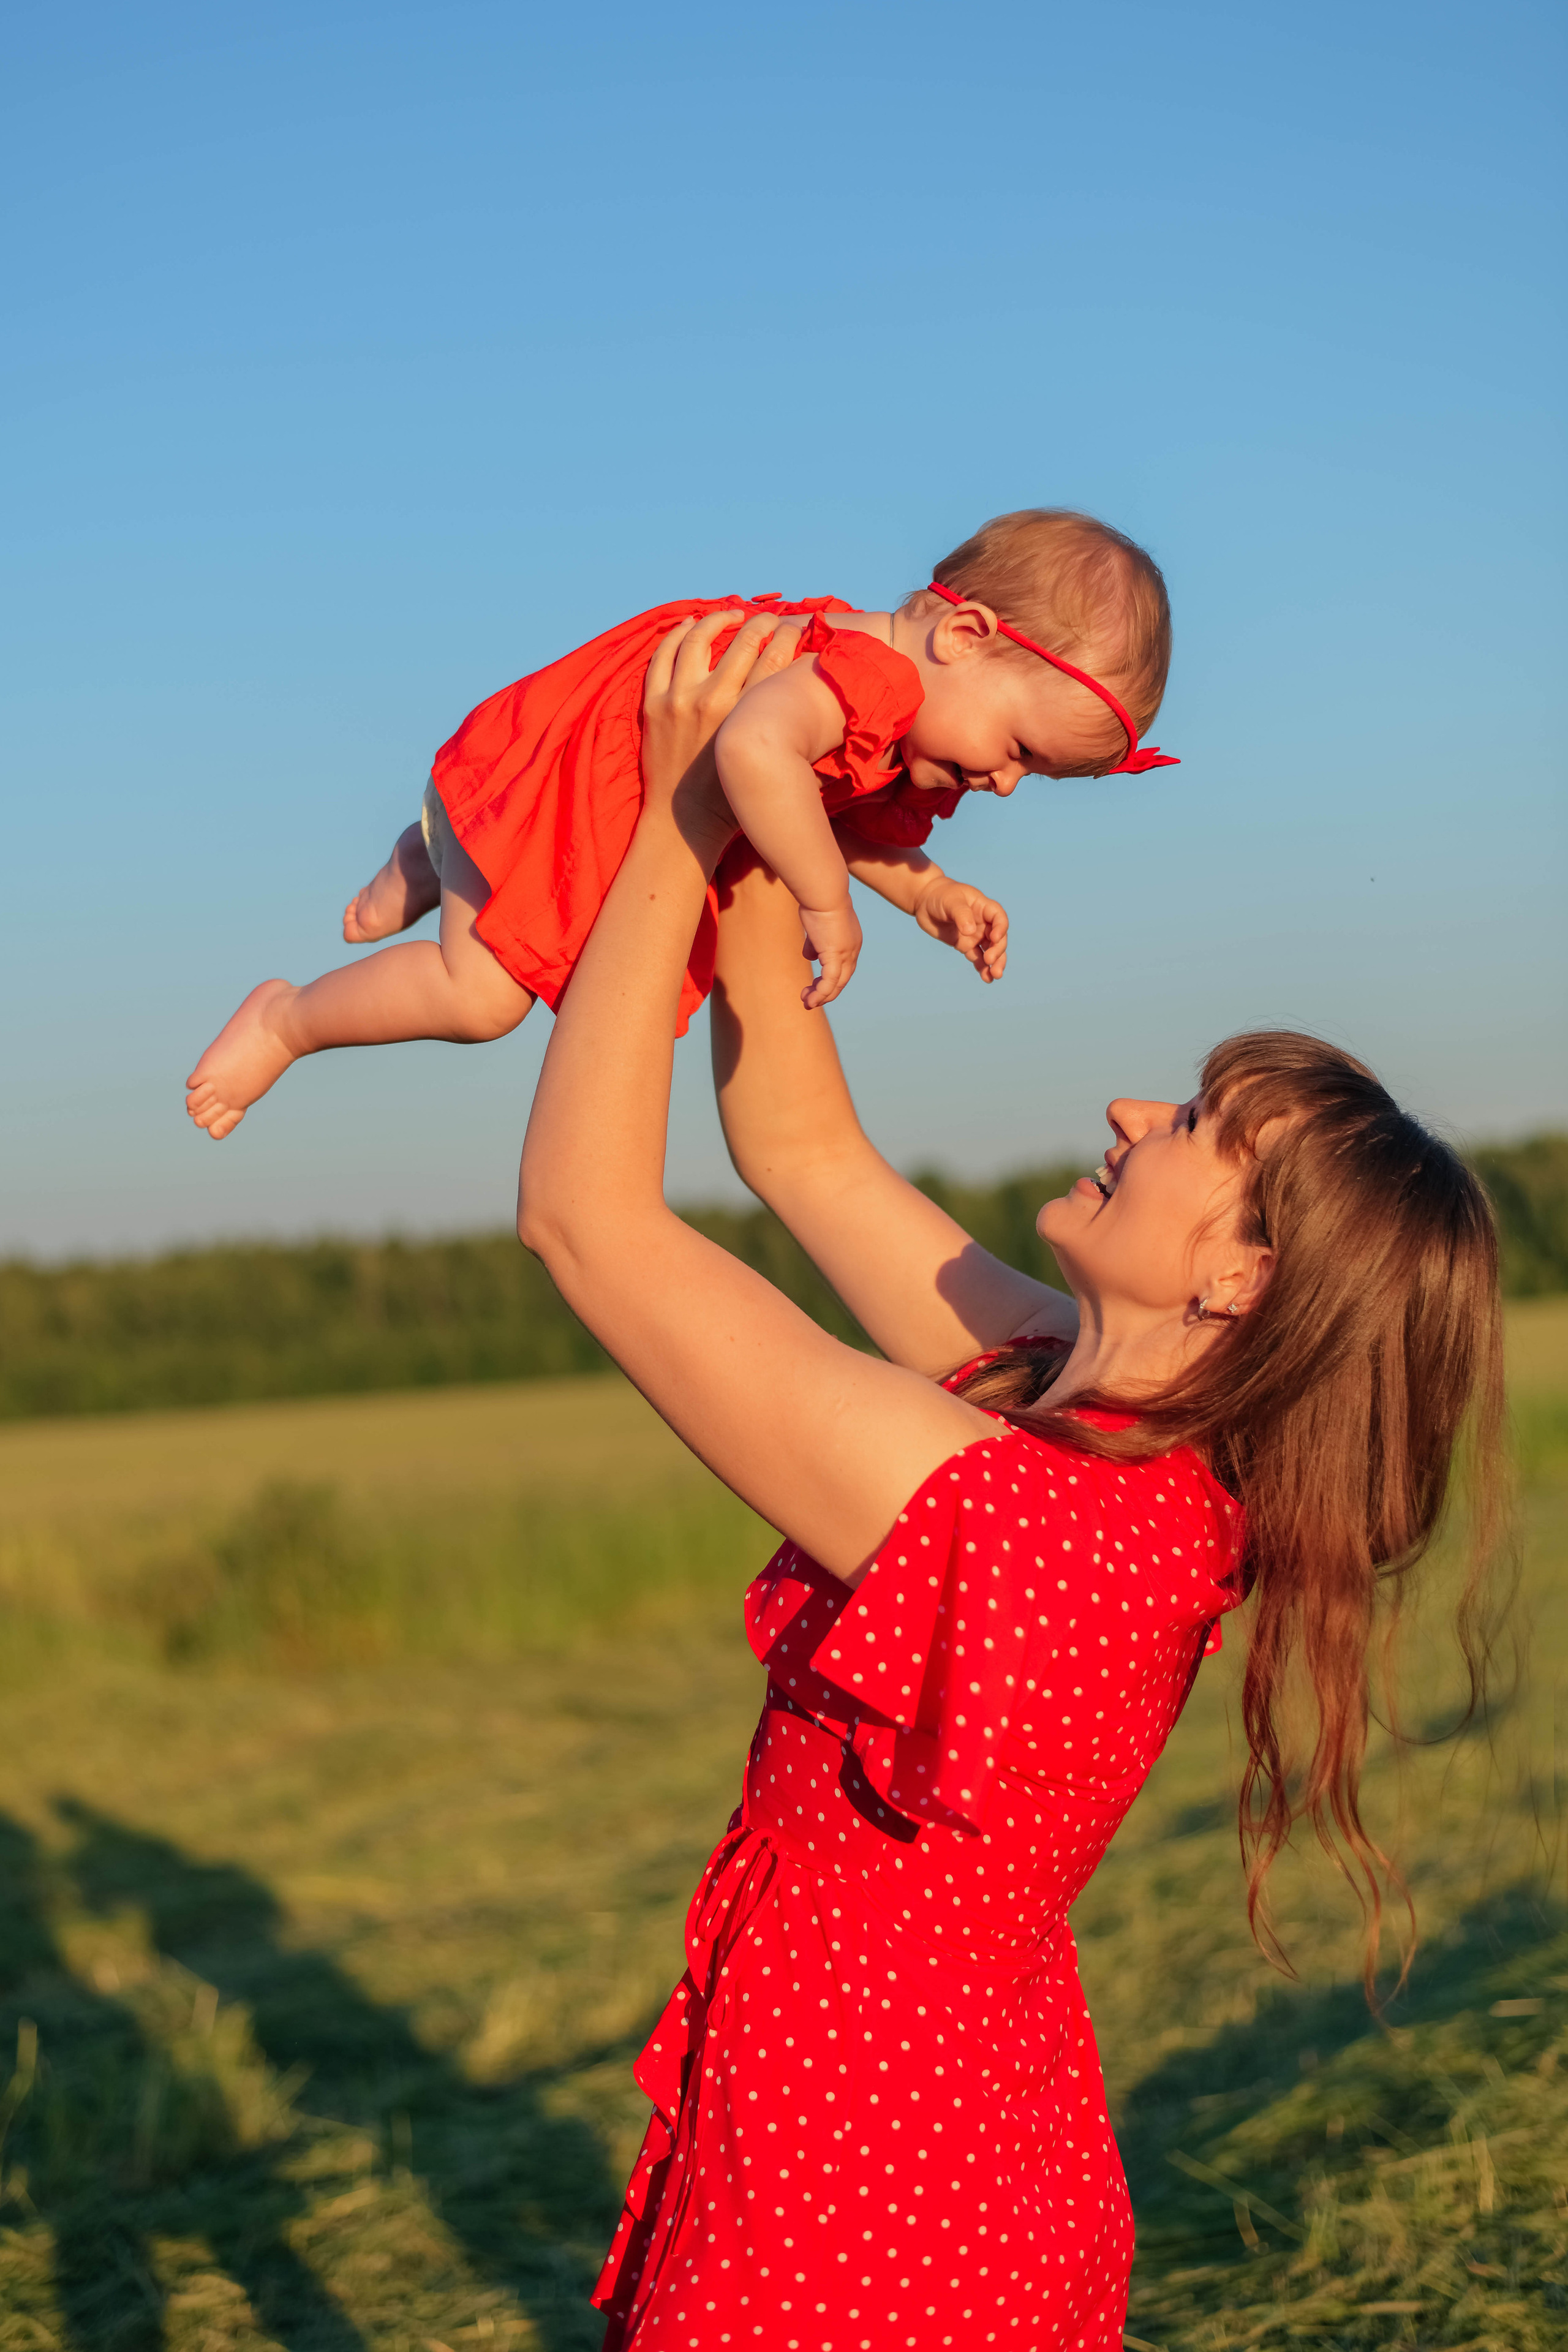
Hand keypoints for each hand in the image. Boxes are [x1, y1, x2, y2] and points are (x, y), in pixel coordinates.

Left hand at [641, 608, 805, 830]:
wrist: (686, 824)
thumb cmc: (736, 801)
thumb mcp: (774, 764)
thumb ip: (794, 734)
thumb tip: (830, 712)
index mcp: (749, 716)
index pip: (777, 656)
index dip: (791, 635)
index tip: (797, 630)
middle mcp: (713, 700)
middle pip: (744, 641)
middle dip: (763, 623)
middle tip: (770, 620)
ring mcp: (679, 699)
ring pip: (699, 638)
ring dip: (719, 619)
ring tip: (731, 615)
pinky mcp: (653, 705)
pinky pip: (662, 655)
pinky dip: (676, 633)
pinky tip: (689, 625)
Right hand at [797, 898, 862, 1010]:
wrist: (823, 892)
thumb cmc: (818, 901)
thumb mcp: (816, 926)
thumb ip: (815, 943)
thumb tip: (810, 956)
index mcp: (851, 941)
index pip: (843, 966)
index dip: (830, 978)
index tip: (814, 985)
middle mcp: (853, 950)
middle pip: (842, 979)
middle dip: (826, 992)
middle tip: (810, 1000)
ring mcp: (847, 954)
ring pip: (837, 984)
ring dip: (822, 996)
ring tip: (807, 1003)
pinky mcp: (836, 956)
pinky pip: (829, 982)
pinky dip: (821, 993)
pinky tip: (810, 1000)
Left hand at [911, 872, 1008, 981]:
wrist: (926, 901)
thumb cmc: (940, 895)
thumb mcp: (950, 901)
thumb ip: (961, 914)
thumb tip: (970, 932)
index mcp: (983, 907)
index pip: (998, 918)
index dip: (1000, 928)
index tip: (994, 938)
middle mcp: (983, 922)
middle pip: (997, 938)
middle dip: (997, 950)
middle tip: (989, 960)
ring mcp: (975, 935)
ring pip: (990, 950)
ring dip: (995, 963)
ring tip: (995, 976)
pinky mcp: (965, 945)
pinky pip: (977, 957)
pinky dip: (982, 967)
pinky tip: (986, 978)